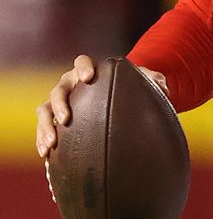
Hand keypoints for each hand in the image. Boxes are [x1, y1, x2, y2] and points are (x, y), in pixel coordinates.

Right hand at [36, 56, 167, 157]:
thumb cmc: (131, 89)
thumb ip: (154, 81)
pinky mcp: (55, 122)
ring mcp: (60, 103)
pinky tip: (46, 156)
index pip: (81, 62)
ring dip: (45, 127)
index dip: (83, 67)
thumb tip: (164, 88)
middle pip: (58, 90)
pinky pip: (44, 129)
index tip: (89, 78)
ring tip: (51, 144)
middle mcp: (70, 85)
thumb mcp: (145, 83)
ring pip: (45, 111)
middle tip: (66, 119)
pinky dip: (42, 140)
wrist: (119, 103)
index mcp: (88, 71)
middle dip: (59, 104)